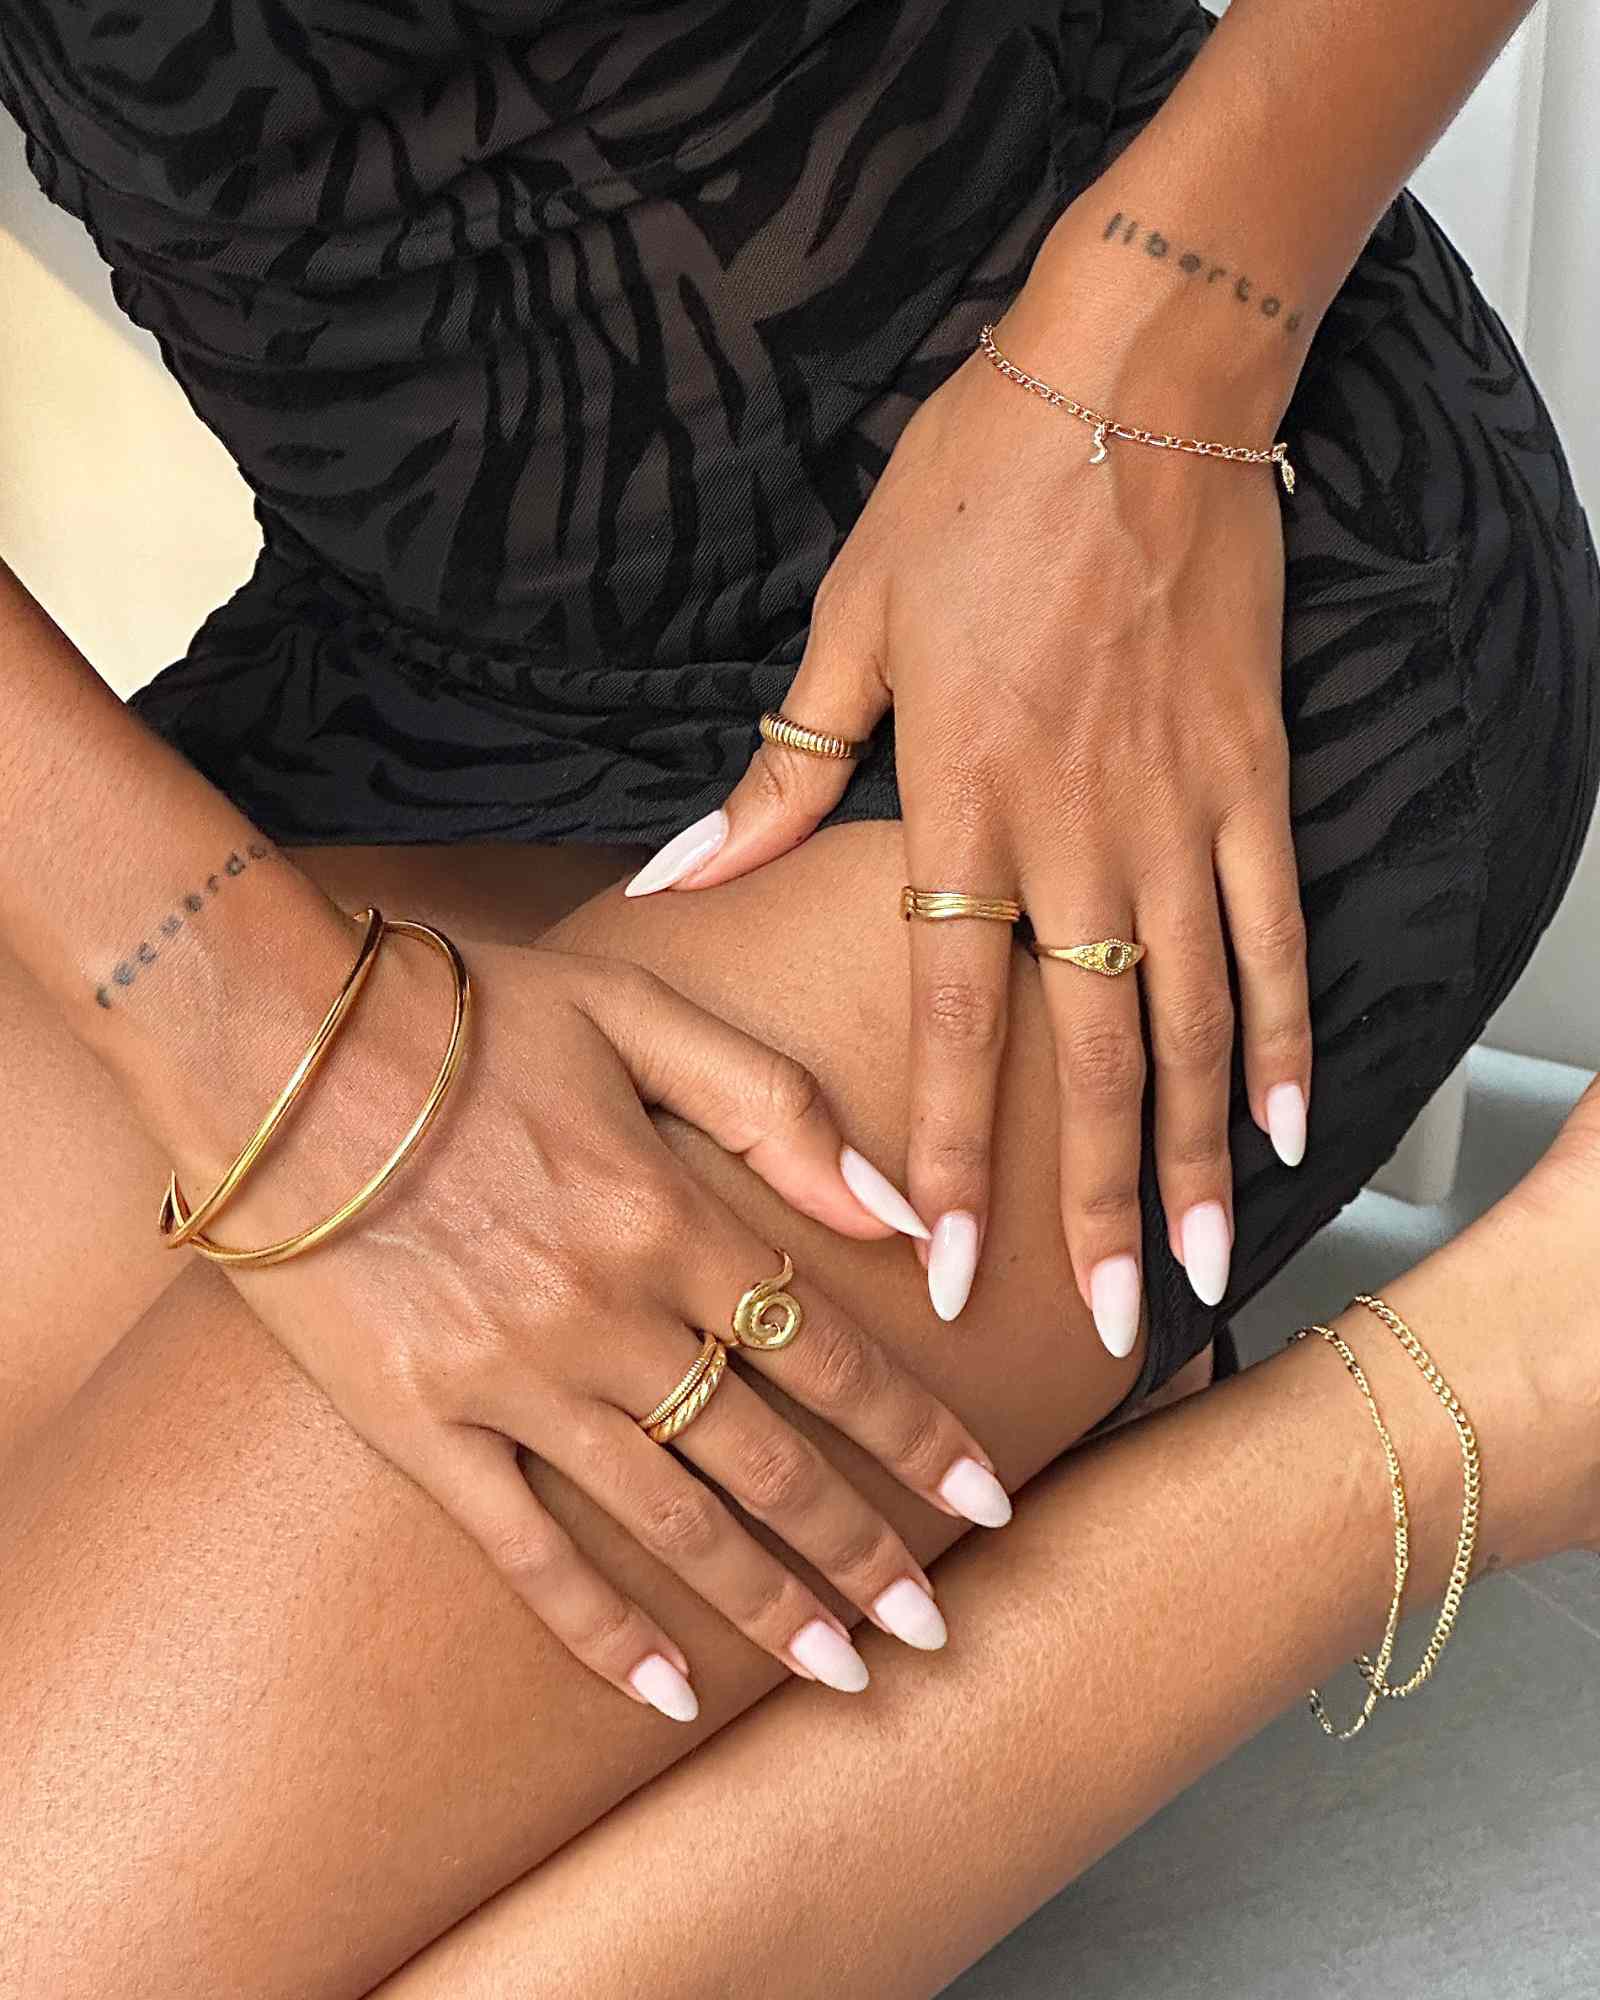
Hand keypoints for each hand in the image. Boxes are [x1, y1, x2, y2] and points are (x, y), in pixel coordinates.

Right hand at [197, 925, 1007, 1719]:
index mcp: (670, 1213)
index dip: (918, 1438)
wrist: (270, 1038)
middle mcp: (608, 1312)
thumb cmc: (463, 1011)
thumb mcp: (639, 1010)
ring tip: (840, 1673)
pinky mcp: (416, 1422)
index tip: (987, 1505)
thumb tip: (896, 1210)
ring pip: (670, 1520)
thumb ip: (777, 1106)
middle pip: (770, 1458)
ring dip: (764, 1607)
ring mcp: (510, 1377)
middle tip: (934, 1630)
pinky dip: (597, 1627)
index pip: (830, 1354)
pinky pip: (522, 1549)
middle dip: (864, 1551)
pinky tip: (663, 1695)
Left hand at [637, 269, 1311, 1347]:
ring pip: (1195, 1019)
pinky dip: (1285, 1030)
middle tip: (1109, 1329)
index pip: (952, 1022)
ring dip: (1200, 1156)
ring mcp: (1179, 814)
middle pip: (1090, 1056)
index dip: (951, 1156)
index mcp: (963, 808)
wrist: (1133, 384)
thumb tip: (681, 873)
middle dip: (1094, 1206)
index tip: (944, 1273)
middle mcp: (1079, 836)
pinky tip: (1290, 1123)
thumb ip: (779, 776)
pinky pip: (1276, 930)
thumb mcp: (849, 625)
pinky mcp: (1254, 776)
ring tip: (1205, 1267)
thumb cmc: (974, 492)